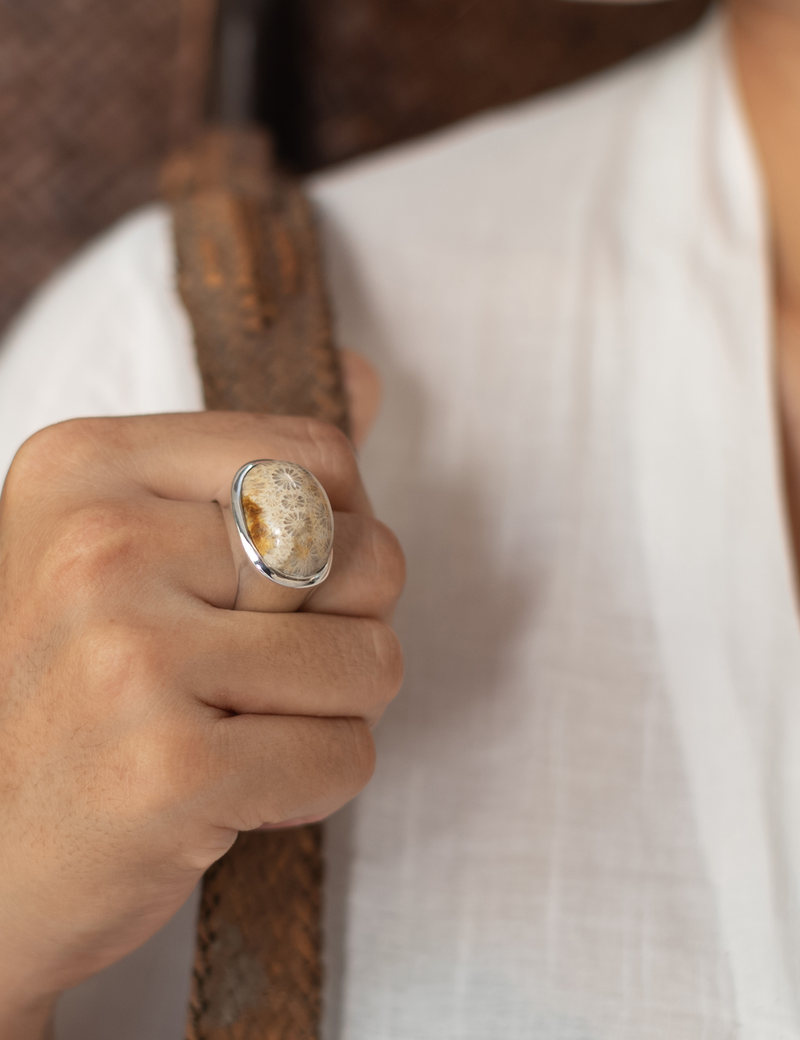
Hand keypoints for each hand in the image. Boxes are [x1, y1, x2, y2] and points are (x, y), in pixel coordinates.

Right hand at [0, 412, 403, 1032]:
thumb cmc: (73, 690)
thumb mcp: (127, 543)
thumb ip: (253, 460)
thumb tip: (367, 374)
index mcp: (85, 466)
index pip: (317, 456)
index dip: (336, 529)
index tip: (271, 589)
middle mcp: (98, 545)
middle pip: (360, 553)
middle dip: (343, 626)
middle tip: (254, 673)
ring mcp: (127, 655)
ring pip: (369, 658)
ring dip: (333, 712)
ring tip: (240, 728)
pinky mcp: (167, 768)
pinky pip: (344, 755)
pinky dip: (315, 784)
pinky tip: (232, 789)